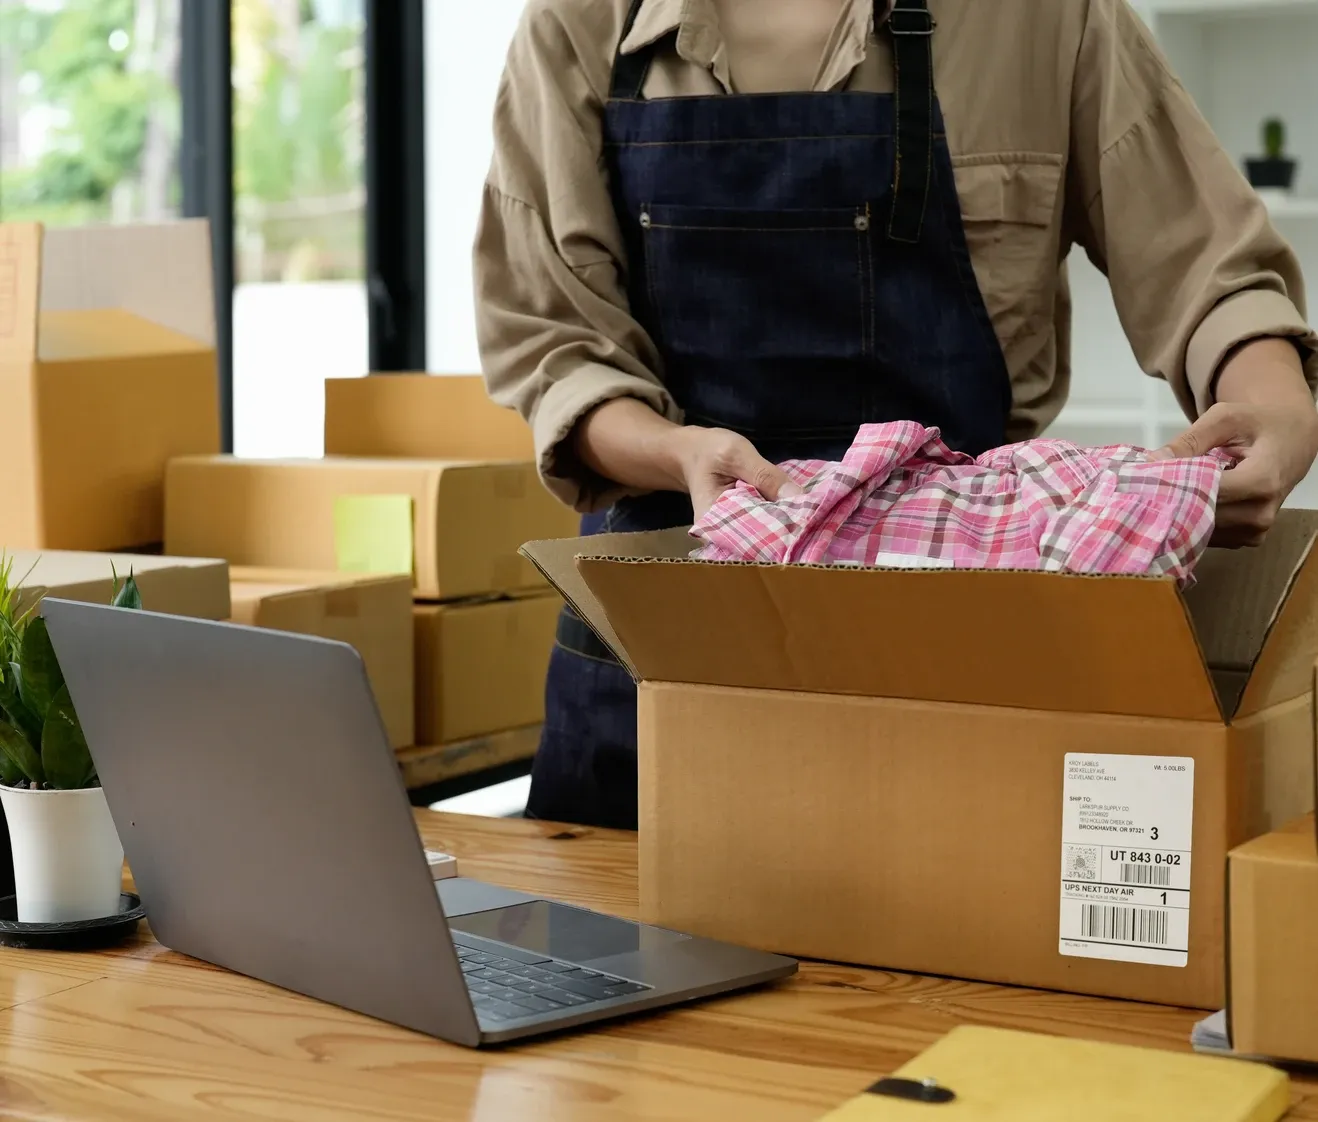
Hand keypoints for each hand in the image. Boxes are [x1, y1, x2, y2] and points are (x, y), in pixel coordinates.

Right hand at [571, 398, 802, 520]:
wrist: (690, 452)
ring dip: (791, 528)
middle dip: (791, 535)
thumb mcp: (736, 454)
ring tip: (819, 524)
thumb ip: (766, 476)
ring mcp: (733, 534)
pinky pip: (767, 527)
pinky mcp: (744, 526)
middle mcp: (721, 537)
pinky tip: (803, 516)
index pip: (753, 539)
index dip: (782, 537)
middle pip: (762, 542)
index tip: (810, 530)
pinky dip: (784, 521)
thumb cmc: (708, 451)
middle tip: (822, 527)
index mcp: (713, 523)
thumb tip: (800, 499)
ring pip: (767, 537)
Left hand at [1152, 338, 1317, 546]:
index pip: (1207, 492)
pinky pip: (1210, 536)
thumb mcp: (1225, 418)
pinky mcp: (1248, 538)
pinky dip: (1192, 520)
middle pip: (1201, 515)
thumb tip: (1152, 462)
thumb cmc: (1258, 423)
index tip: (1143, 479)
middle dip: (1171, 500)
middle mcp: (1261, 512)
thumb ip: (1190, 439)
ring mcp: (1256, 530)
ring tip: (1165, 491)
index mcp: (1262, 480)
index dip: (1173, 486)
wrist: (1293, 440)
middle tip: (1142, 486)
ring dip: (1179, 512)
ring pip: (1201, 530)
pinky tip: (1184, 501)